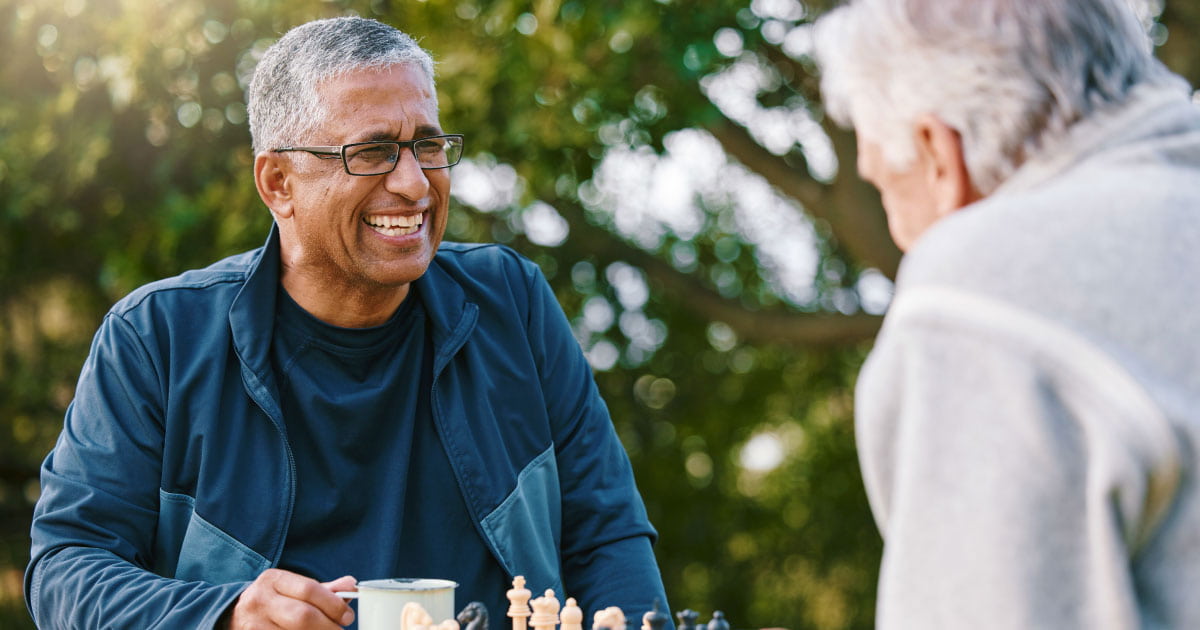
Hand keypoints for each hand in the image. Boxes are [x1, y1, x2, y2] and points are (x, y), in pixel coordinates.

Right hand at [228, 568, 356, 628]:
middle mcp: (260, 600)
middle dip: (327, 626)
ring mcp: (253, 624)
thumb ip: (323, 589)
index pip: (309, 589)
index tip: (347, 616)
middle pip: (302, 616)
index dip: (333, 604)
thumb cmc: (273, 602)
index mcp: (273, 579)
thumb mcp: (293, 589)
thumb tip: (351, 585)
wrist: (235, 616)